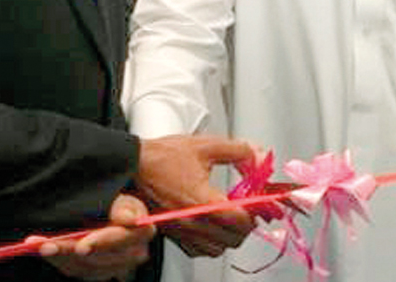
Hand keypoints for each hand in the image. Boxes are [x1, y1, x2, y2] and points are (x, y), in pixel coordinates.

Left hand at [32, 193, 153, 279]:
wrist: (110, 210)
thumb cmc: (118, 202)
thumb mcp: (123, 196)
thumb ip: (125, 207)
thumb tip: (130, 219)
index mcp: (142, 232)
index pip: (122, 239)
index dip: (101, 242)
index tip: (81, 245)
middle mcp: (132, 254)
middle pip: (97, 256)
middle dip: (68, 249)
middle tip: (44, 245)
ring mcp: (114, 267)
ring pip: (82, 266)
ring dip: (58, 255)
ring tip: (36, 244)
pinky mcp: (96, 272)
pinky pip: (74, 269)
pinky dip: (57, 258)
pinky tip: (44, 247)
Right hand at [136, 135, 255, 256]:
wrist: (133, 166)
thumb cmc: (164, 156)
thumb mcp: (207, 145)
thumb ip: (238, 151)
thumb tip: (259, 158)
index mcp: (200, 199)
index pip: (238, 218)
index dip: (255, 210)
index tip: (262, 200)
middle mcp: (190, 221)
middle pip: (233, 237)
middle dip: (247, 222)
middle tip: (251, 207)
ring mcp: (181, 231)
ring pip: (218, 248)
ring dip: (231, 234)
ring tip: (234, 217)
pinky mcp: (174, 235)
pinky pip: (200, 250)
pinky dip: (212, 242)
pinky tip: (215, 226)